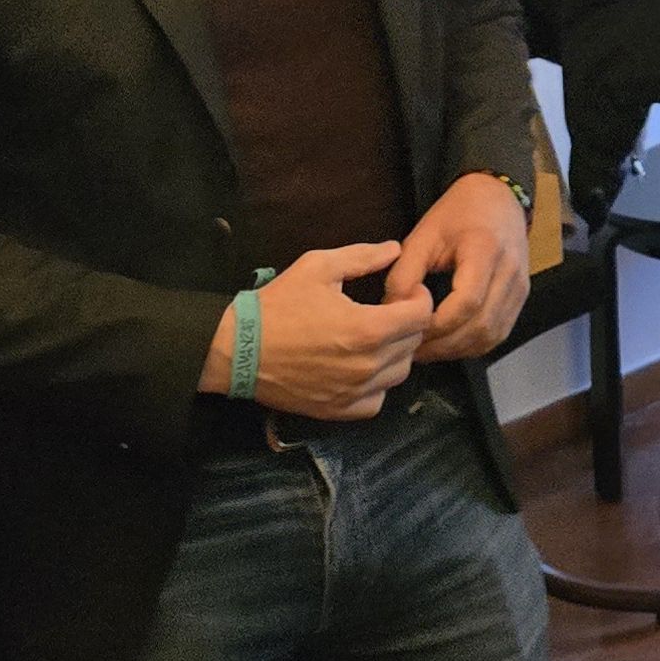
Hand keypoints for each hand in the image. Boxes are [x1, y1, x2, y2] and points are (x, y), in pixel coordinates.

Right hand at [200, 240, 429, 418]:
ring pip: (399, 373)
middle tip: (389, 310)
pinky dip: (378, 385)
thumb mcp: (318, 267)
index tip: (405, 292)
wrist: (237, 349)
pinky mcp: (338, 410)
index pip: (422, 315)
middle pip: (414, 343)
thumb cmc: (277, 305)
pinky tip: (363, 367)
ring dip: (396, 352)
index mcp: (367, 328)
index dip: (419, 298)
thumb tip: (395, 249)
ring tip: (377, 337)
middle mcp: (367, 365)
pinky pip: (377, 401)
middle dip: (409, 322)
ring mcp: (353, 391)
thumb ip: (362, 257)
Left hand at [397, 172, 533, 361]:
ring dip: (458, 350)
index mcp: (485, 250)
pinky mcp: (522, 297)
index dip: (437, 324)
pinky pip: (499, 333)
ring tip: (428, 350)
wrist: (498, 197)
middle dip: (444, 345)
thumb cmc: (457, 213)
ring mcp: (521, 287)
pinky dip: (473, 345)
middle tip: (412, 350)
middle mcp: (510, 272)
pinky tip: (450, 344)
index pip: (467, 301)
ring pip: (492, 335)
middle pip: (481, 326)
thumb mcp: (424, 234)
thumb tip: (392, 310)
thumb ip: (405, 271)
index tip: (409, 330)